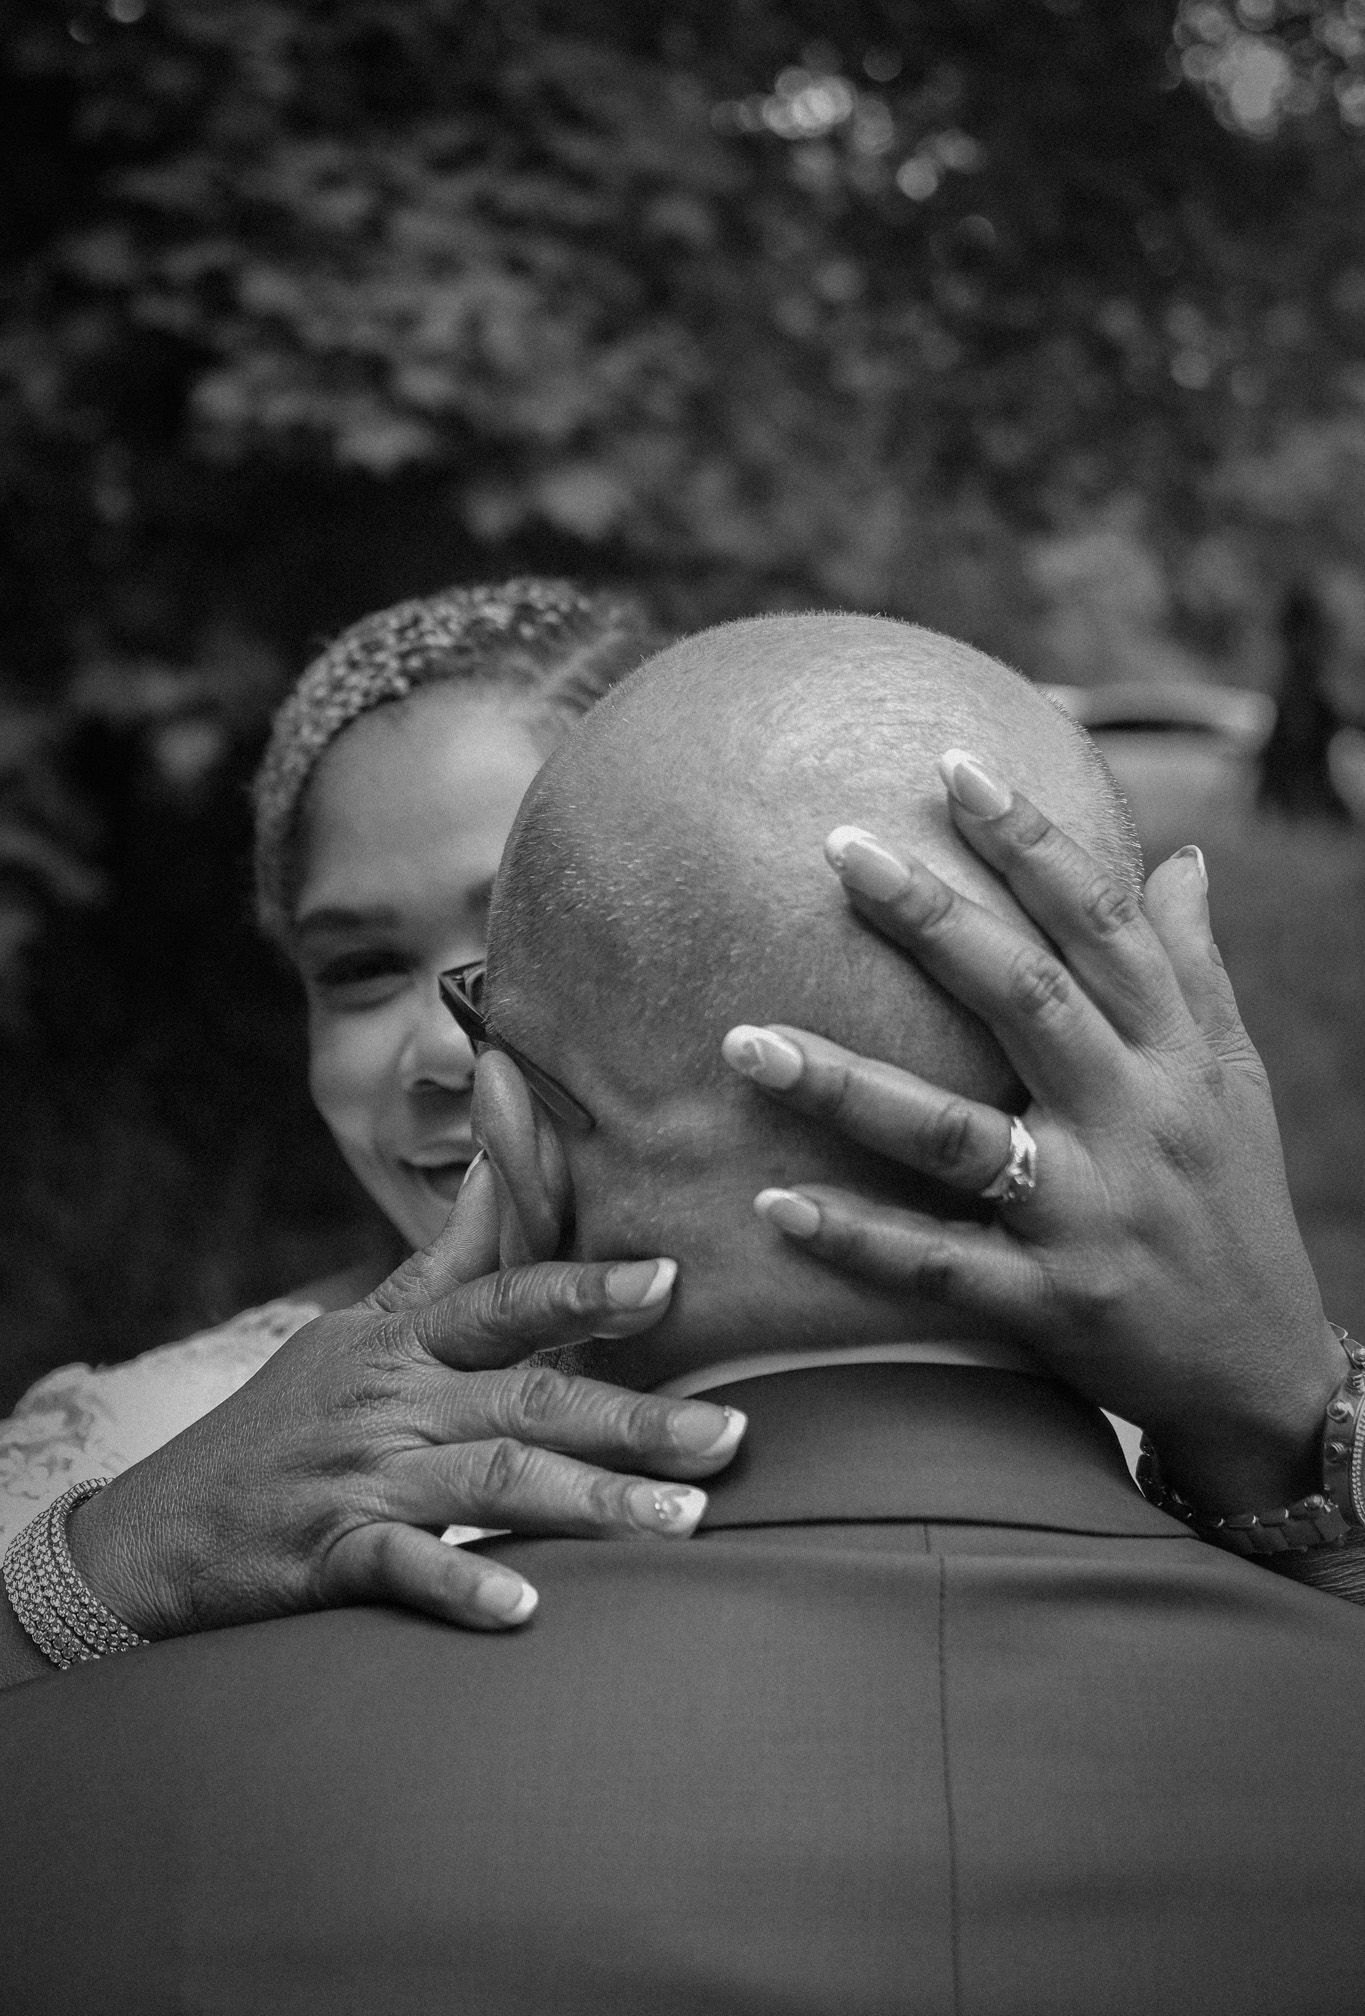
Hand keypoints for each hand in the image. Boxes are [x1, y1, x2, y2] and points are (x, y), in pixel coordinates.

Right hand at [64, 1156, 745, 1643]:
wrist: (155, 1530)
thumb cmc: (283, 1420)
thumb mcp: (360, 1327)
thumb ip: (448, 1256)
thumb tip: (502, 1164)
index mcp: (405, 1342)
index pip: (504, 1300)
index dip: (584, 1289)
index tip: (667, 1281)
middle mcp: (392, 1402)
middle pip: (525, 1396)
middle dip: (633, 1416)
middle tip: (731, 1435)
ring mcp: (360, 1478)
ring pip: (487, 1479)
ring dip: (588, 1499)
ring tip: (680, 1521)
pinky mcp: (327, 1557)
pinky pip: (401, 1566)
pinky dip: (461, 1582)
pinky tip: (527, 1606)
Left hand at [721, 750, 1340, 1515]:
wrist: (1263, 1373)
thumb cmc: (1234, 1201)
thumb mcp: (1236, 1078)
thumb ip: (1195, 968)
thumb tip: (1180, 858)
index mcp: (1176, 1053)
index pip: (1102, 923)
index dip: (1031, 840)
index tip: (953, 765)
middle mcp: (1137, 1119)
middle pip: (1025, 999)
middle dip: (929, 920)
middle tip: (836, 846)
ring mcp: (1091, 1215)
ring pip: (956, 1137)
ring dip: (845, 1086)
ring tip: (744, 1040)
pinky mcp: (1050, 1305)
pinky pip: (938, 1267)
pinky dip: (857, 1238)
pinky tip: (773, 1202)